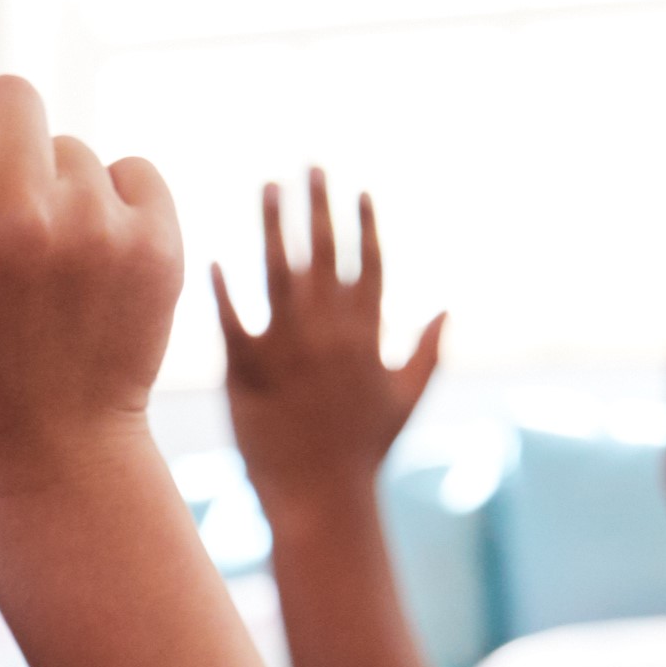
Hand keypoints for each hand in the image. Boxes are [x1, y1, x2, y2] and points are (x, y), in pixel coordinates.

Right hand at [0, 0, 183, 496]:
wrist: (52, 456)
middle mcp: (17, 224)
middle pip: (6, 95)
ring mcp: (94, 232)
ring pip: (64, 141)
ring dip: (47, 186)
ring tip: (40, 273)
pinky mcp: (157, 240)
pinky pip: (124, 167)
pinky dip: (105, 206)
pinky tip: (88, 272)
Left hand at [211, 171, 442, 511]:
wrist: (320, 501)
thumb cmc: (364, 454)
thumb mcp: (405, 401)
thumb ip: (427, 351)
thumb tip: (448, 310)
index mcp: (367, 335)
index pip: (369, 263)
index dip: (363, 224)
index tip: (357, 190)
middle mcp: (328, 333)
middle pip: (324, 252)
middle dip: (319, 205)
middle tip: (311, 165)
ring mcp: (286, 349)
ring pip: (278, 272)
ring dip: (273, 225)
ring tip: (270, 186)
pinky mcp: (245, 372)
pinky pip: (232, 319)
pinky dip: (224, 288)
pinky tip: (217, 257)